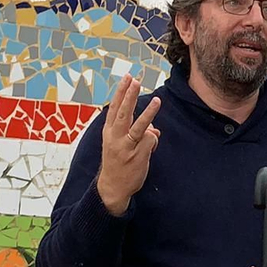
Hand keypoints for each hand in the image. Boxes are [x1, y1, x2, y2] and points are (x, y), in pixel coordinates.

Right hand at [96, 75, 160, 215]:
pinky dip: (154, 140)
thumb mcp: (119, 144)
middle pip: (123, 113)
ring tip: (157, 101)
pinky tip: (153, 145)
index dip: (121, 92)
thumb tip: (154, 127)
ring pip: (138, 127)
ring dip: (148, 114)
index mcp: (109, 132)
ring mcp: (126, 147)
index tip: (126, 78)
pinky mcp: (137, 157)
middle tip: (134, 81)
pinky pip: (150, 141)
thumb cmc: (117, 162)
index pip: (114, 108)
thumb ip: (134, 131)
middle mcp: (115, 138)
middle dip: (129, 96)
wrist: (112, 188)